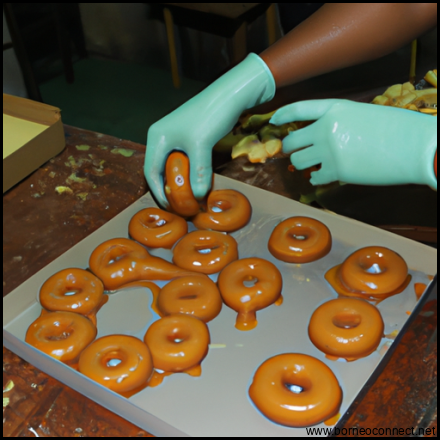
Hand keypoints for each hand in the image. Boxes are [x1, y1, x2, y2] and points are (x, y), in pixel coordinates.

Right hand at [145, 54, 275, 206]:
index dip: (158, 191)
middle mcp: (162, 137)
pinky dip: (189, 173)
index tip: (169, 207)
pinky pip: (184, 160)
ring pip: (173, 165)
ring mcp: (176, 136)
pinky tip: (197, 183)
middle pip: (159, 169)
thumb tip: (197, 197)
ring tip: (188, 198)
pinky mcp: (189, 137)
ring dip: (180, 182)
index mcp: (158, 137)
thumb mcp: (202, 145)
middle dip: (168, 188)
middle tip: (178, 205)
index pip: (150, 171)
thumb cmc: (210, 115)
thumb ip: (198, 171)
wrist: (230, 94)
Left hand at [270, 100, 436, 188]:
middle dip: (289, 147)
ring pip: (298, 161)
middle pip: (292, 140)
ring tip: (310, 165)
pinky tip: (320, 176)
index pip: (299, 109)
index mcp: (335, 108)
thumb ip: (340, 121)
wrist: (416, 146)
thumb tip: (323, 135)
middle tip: (294, 152)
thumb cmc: (398, 128)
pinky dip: (315, 177)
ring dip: (301, 164)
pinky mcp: (337, 171)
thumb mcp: (364, 114)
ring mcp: (329, 150)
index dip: (283, 115)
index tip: (274, 121)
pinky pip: (314, 177)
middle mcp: (326, 128)